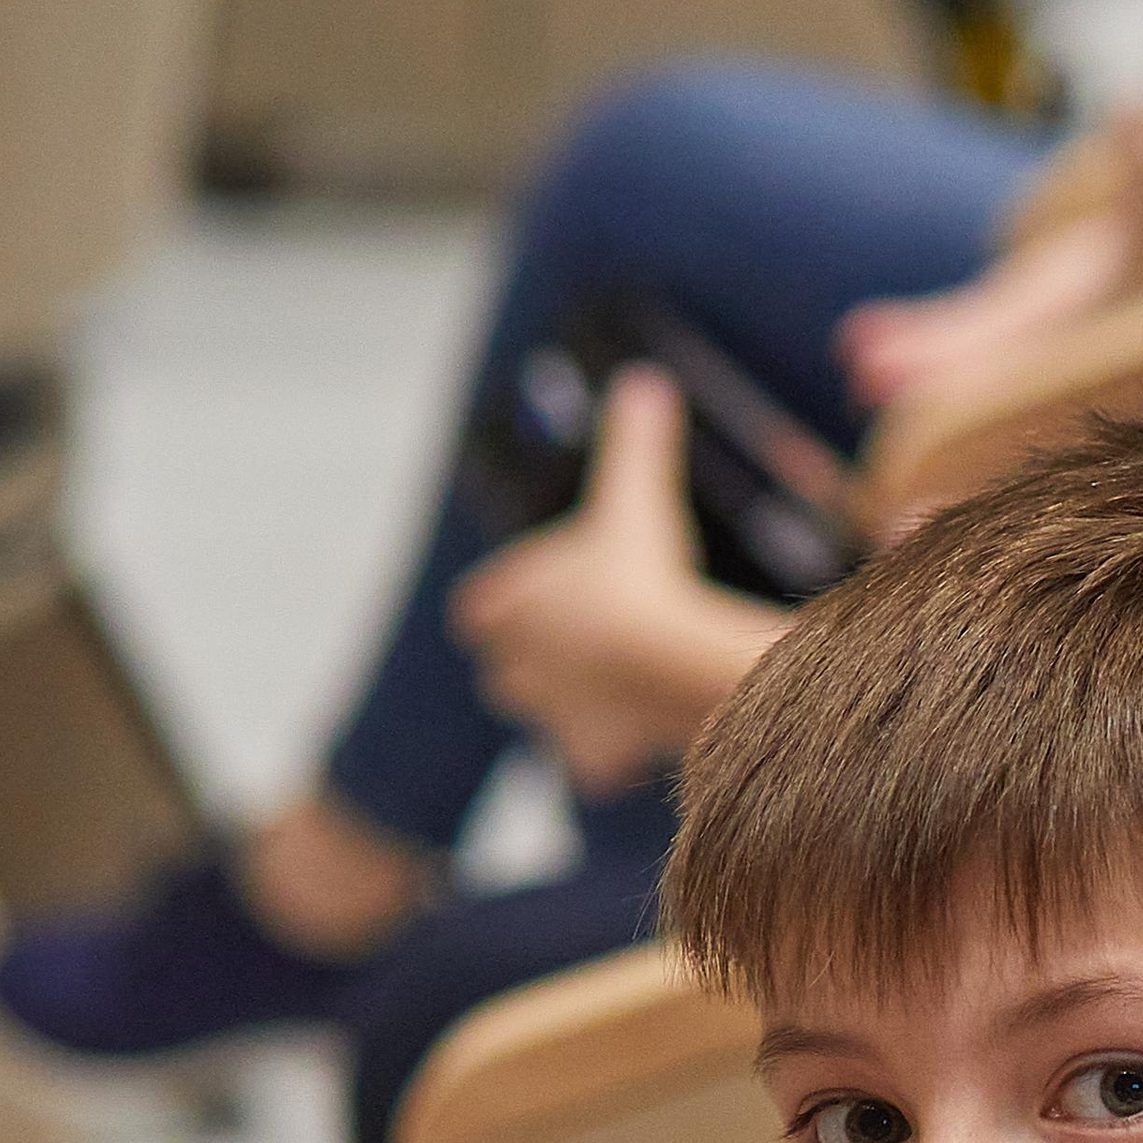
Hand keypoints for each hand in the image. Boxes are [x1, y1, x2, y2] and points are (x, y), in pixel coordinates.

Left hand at [450, 368, 780, 788]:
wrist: (660, 659)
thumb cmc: (634, 573)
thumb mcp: (633, 494)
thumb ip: (635, 441)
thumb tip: (644, 382)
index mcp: (502, 608)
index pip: (483, 610)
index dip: (508, 605)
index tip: (538, 600)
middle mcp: (510, 668)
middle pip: (505, 670)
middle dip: (538, 659)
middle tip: (586, 641)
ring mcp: (546, 718)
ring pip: (547, 716)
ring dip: (573, 704)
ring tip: (619, 686)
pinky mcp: (587, 760)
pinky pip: (595, 760)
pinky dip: (615, 751)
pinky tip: (645, 734)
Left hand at [837, 208, 1136, 410]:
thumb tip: (1134, 107)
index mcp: (1090, 319)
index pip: (1028, 345)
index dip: (982, 358)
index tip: (935, 370)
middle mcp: (1055, 340)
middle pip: (986, 362)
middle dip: (929, 372)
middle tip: (867, 380)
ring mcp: (1028, 336)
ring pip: (961, 355)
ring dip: (908, 361)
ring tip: (851, 364)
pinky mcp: (1011, 323)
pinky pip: (954, 336)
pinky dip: (911, 338)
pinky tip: (851, 345)